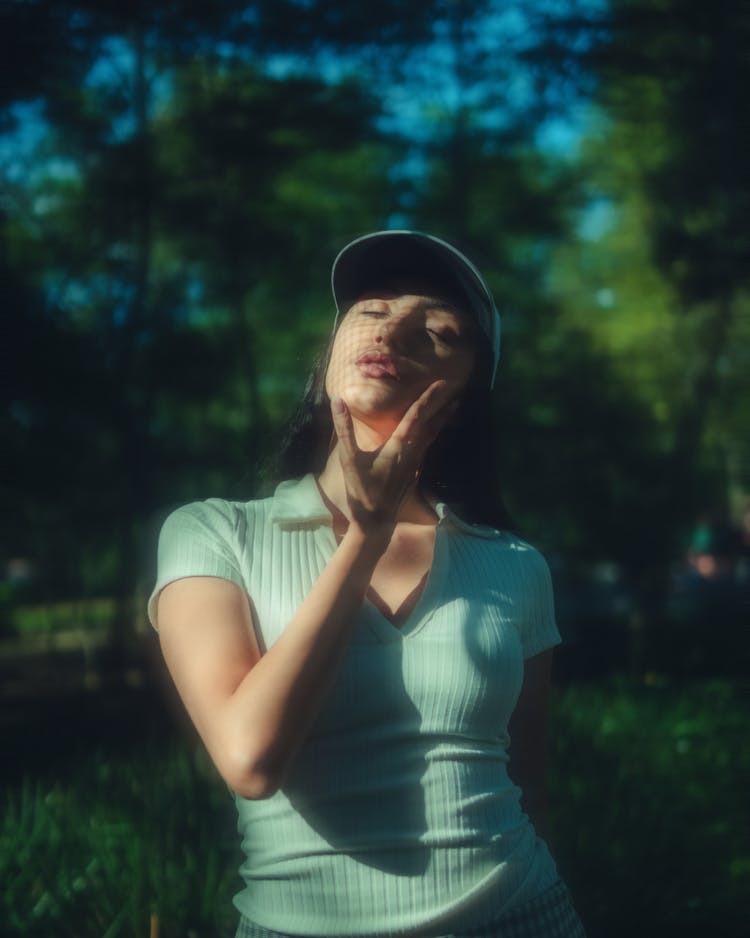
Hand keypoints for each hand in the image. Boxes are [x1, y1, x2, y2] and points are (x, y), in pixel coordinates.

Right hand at [330, 380, 457, 530]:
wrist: (375, 521)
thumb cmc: (361, 490)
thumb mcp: (349, 460)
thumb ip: (344, 429)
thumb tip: (337, 401)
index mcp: (398, 446)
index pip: (415, 416)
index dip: (426, 399)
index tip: (439, 384)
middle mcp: (411, 454)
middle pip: (429, 426)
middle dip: (440, 408)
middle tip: (452, 393)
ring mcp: (414, 466)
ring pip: (430, 439)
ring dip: (439, 423)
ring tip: (450, 411)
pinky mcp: (412, 474)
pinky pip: (425, 450)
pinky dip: (431, 438)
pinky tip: (430, 438)